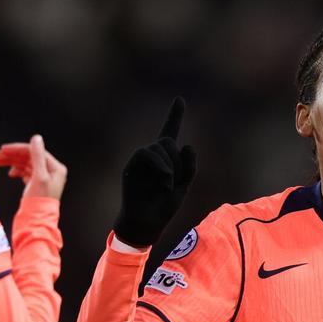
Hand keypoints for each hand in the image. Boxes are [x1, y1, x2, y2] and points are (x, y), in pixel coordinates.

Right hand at [0, 134, 67, 199]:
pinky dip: (17, 171)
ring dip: (11, 162)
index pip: (34, 152)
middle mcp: (51, 172)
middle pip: (29, 157)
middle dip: (11, 156)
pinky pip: (25, 173)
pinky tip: (10, 173)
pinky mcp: (36, 185)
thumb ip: (37, 157)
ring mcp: (44, 178)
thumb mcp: (39, 177)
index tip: (3, 149)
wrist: (36, 222)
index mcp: (55, 168)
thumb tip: (36, 138)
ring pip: (25, 165)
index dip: (17, 149)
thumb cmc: (40, 202)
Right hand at [113, 97, 196, 246]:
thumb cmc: (164, 207)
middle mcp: (153, 155)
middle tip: (175, 183)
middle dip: (178, 161)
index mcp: (167, 158)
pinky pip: (147, 153)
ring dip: (171, 167)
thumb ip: (190, 166)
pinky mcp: (132, 166)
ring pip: (160, 146)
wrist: (146, 223)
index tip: (180, 98)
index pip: (170, 131)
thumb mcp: (184, 187)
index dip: (175, 115)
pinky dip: (161, 166)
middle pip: (169, 141)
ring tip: (167, 186)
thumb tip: (187, 144)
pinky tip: (164, 181)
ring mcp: (142, 161)